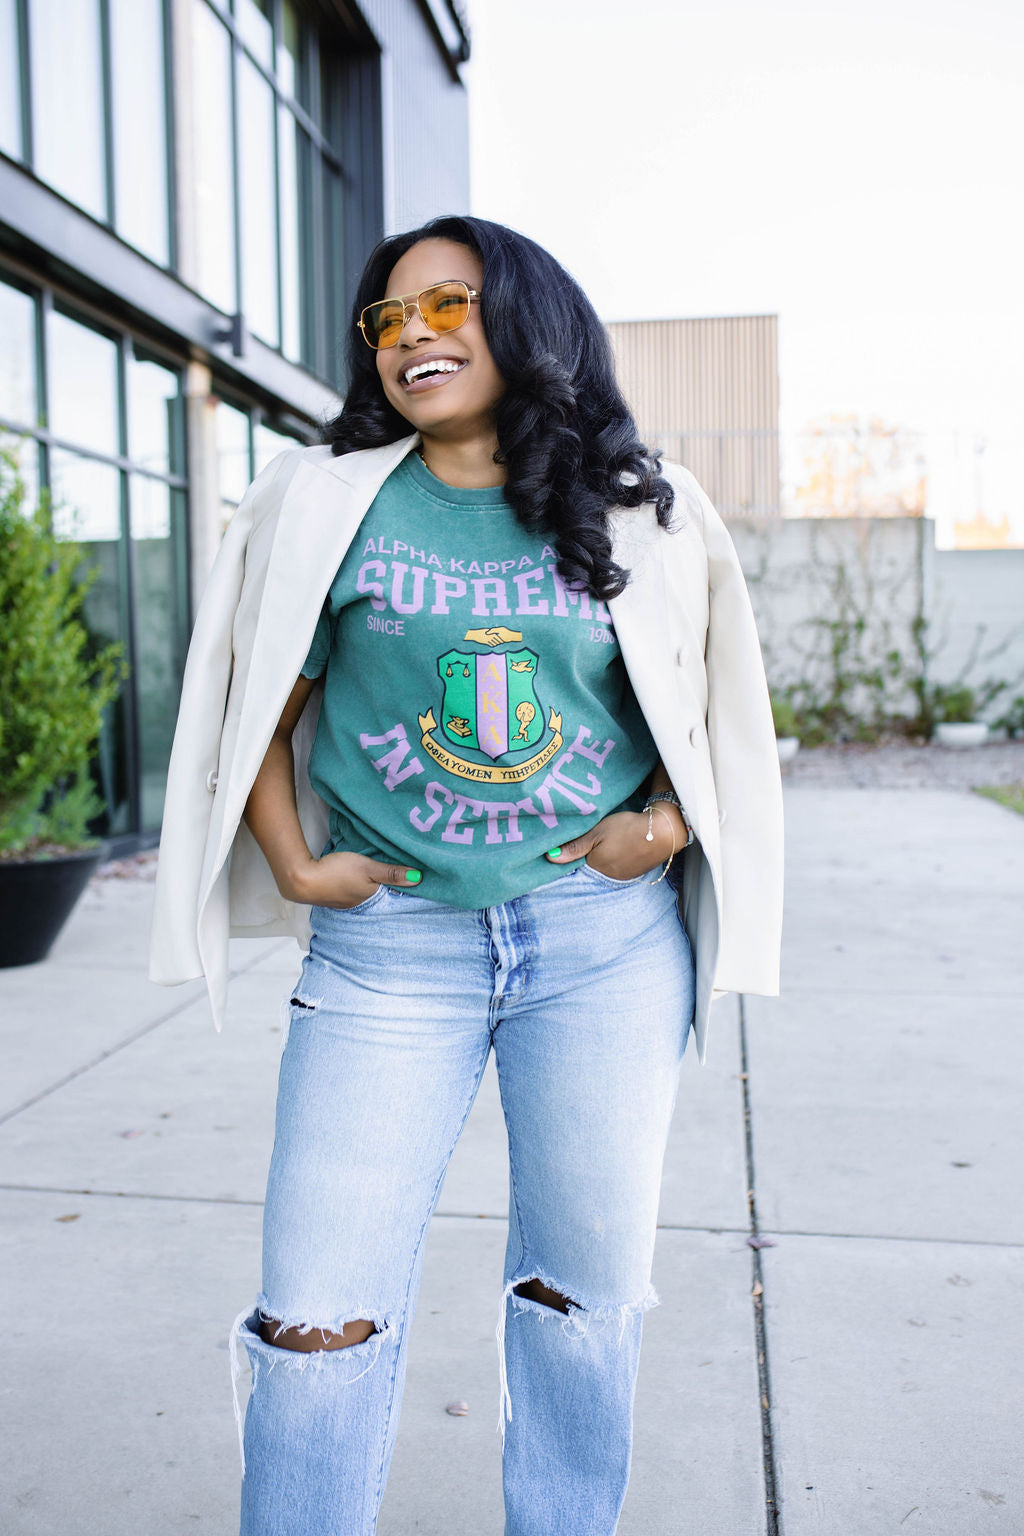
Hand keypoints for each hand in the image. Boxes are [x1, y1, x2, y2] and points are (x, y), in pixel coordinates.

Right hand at [282, 850, 421, 907]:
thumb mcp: (368, 869)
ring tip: (394, 883)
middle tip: (414, 885)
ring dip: (381, 891)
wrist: (302, 880)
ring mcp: (350, 903)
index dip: (410, 893)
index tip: (426, 887)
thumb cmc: (337, 872)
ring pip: (373, 897)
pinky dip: (367, 889)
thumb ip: (391, 873)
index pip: (398, 899)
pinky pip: (360, 893)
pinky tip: (367, 883)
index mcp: (374, 900)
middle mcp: (364, 905)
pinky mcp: (339, 896)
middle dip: (397, 893)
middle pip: (386, 899)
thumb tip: (419, 878)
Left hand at [544, 808, 682, 880]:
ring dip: (603, 857)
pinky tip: (619, 846)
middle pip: (592, 867)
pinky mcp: (636, 870)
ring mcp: (624, 875)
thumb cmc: (627, 829)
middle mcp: (609, 876)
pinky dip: (616, 857)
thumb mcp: (597, 833)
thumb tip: (550, 858)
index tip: (570, 845)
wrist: (663, 831)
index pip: (577, 865)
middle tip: (590, 841)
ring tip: (605, 843)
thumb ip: (575, 846)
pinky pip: (619, 866)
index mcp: (596, 867)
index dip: (574, 854)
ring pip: (606, 866)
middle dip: (588, 856)